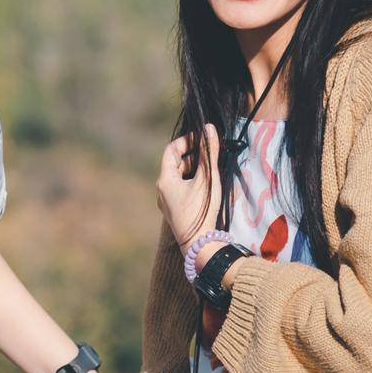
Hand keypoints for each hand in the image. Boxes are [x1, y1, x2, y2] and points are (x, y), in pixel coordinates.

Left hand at [157, 124, 220, 250]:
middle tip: (208, 151)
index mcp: (165, 180)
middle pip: (173, 164)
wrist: (200, 245)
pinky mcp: (174, 212)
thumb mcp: (208, 179)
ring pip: (177, 177)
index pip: (171, 150)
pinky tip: (205, 185)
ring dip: (192, 169)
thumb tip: (209, 128)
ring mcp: (166, 202)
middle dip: (191, 155)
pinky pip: (180, 190)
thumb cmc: (202, 210)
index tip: (201, 138)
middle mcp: (161, 190)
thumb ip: (209, 153)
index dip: (186, 141)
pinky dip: (191, 182)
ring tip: (209, 166)